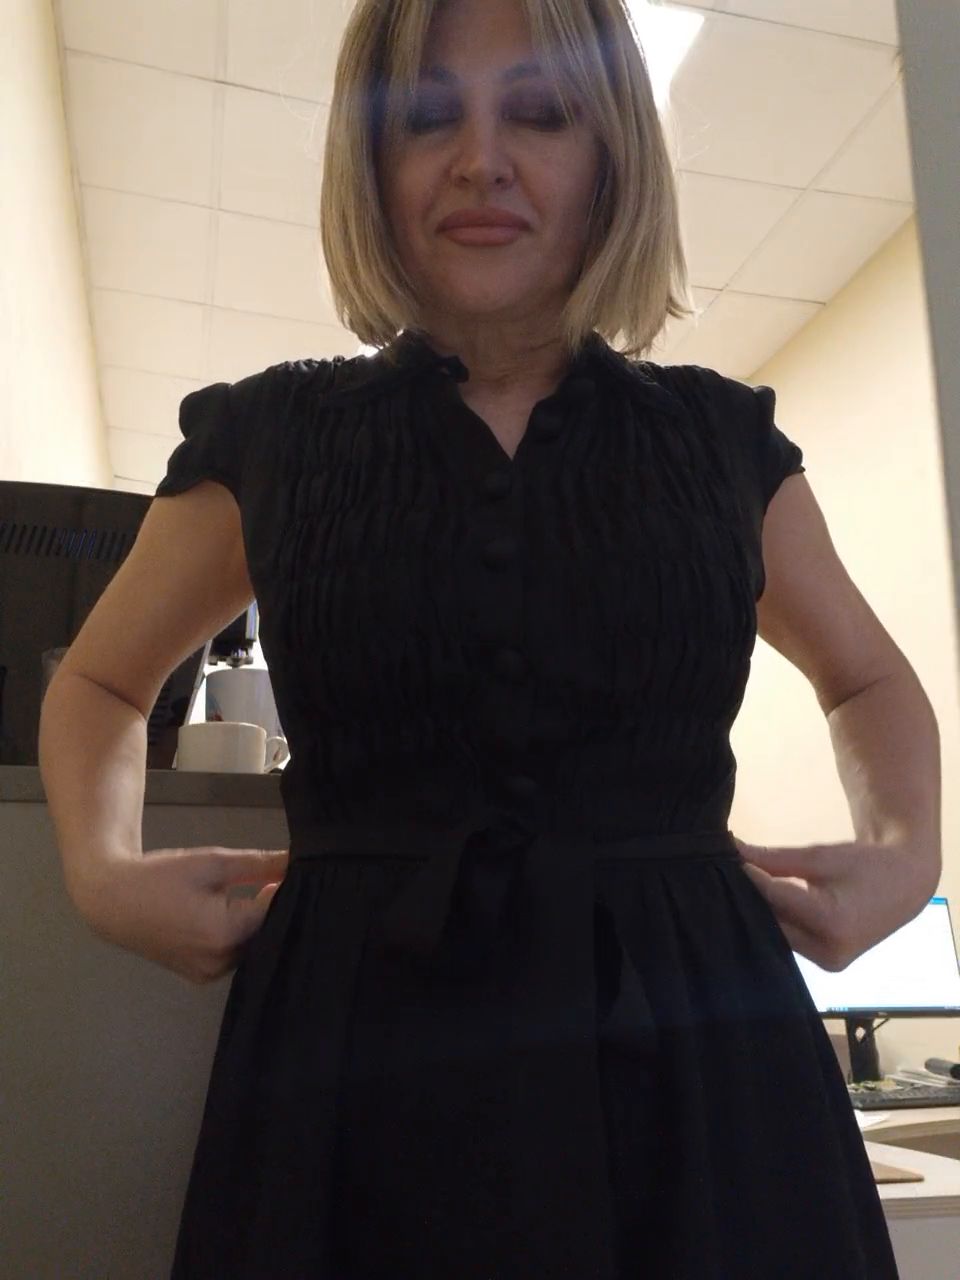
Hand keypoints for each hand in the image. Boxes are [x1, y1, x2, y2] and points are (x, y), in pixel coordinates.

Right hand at [73, 846, 288, 984]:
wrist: (113, 901)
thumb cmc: (162, 876)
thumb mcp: (214, 863)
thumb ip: (260, 865)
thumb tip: (297, 861)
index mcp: (224, 933)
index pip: (275, 913)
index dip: (284, 890)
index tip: (289, 873)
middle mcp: (219, 962)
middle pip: (265, 934)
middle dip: (273, 909)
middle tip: (274, 882)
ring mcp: (209, 974)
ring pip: (251, 948)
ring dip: (257, 925)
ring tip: (257, 895)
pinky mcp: (201, 977)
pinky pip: (234, 957)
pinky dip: (240, 938)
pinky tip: (238, 915)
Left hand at [732, 836, 935, 970]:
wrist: (904, 886)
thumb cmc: (865, 865)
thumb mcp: (820, 856)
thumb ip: (775, 858)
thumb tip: (733, 849)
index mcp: (831, 923)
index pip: (775, 898)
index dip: (749, 877)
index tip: (726, 857)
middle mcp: (829, 952)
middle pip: (773, 922)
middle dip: (750, 898)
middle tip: (723, 873)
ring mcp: (828, 963)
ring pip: (778, 934)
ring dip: (760, 912)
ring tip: (737, 888)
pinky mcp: (825, 964)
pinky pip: (790, 941)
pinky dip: (776, 922)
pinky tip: (759, 904)